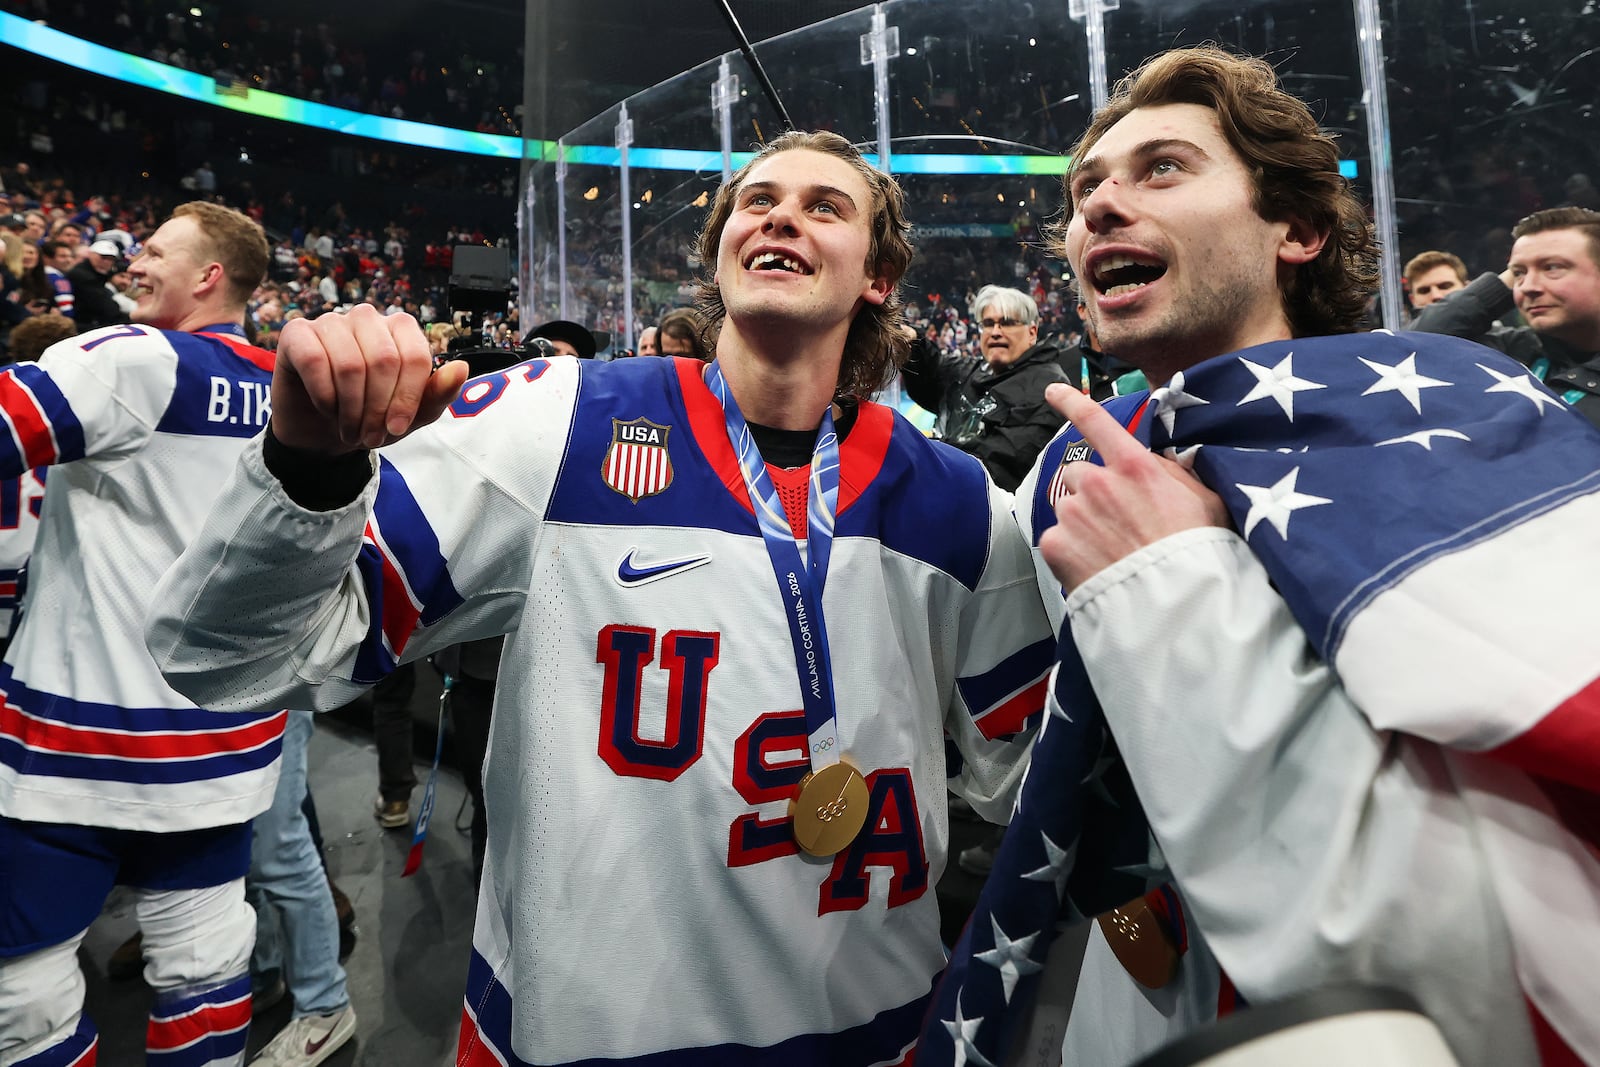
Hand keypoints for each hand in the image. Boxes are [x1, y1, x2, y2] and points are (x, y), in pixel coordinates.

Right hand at [272, 304, 467, 453]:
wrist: (321, 433)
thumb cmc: (369, 417)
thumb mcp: (410, 415)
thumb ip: (438, 394)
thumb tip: (461, 367)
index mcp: (400, 330)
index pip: (416, 356)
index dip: (408, 398)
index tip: (397, 428)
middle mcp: (367, 318)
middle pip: (385, 360)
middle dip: (378, 408)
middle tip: (370, 436)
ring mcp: (331, 321)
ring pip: (350, 364)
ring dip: (351, 409)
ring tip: (350, 429)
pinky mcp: (297, 333)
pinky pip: (315, 362)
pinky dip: (324, 396)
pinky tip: (327, 409)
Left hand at [1038, 383, 1229, 590]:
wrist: (1174, 601)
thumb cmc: (1196, 552)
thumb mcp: (1204, 500)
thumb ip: (1174, 475)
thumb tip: (1159, 464)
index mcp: (1134, 466)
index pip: (1097, 423)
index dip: (1072, 403)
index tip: (1053, 391)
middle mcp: (1097, 482)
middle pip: (1080, 475)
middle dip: (1093, 493)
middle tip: (1117, 522)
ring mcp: (1073, 513)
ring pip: (1067, 507)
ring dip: (1081, 521)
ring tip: (1110, 549)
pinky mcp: (1056, 544)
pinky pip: (1057, 539)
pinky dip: (1070, 551)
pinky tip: (1096, 565)